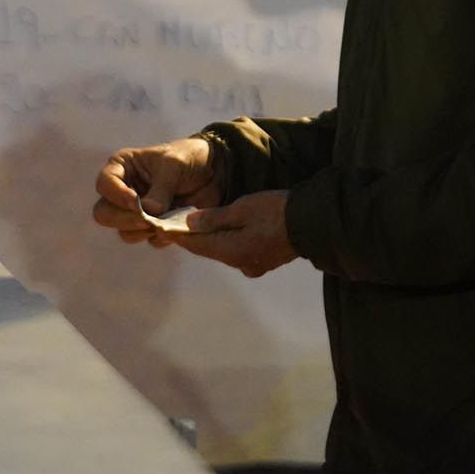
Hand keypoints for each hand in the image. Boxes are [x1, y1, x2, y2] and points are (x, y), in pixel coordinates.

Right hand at [91, 138, 220, 243]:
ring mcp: (137, 212)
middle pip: (104, 214)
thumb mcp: (173, 166)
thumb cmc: (188, 158)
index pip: (104, 184)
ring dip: (143, 231)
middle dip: (124, 219)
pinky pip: (150, 240)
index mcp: (122, 168)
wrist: (214, 172)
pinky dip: (163, 236)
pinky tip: (176, 225)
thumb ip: (160, 189)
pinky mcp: (154, 227)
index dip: (116, 195)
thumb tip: (149, 213)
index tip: (136, 202)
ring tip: (164, 222)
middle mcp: (123, 191)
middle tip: (146, 220)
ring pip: (125, 232)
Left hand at [172, 190, 297, 276]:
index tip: (161, 226)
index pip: (195, 245)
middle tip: (174, 222)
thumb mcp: (242, 209)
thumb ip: (214, 218)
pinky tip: (224, 230)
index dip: (177, 235)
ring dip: (210, 238)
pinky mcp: (264, 260)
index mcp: (231, 252)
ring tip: (195, 223)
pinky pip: (237, 251)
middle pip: (208, 249)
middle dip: (192, 237)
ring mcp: (253, 264)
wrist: (313, 222)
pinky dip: (226, 241)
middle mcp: (239, 263)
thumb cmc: (276, 211)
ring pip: (223, 250)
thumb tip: (189, 223)